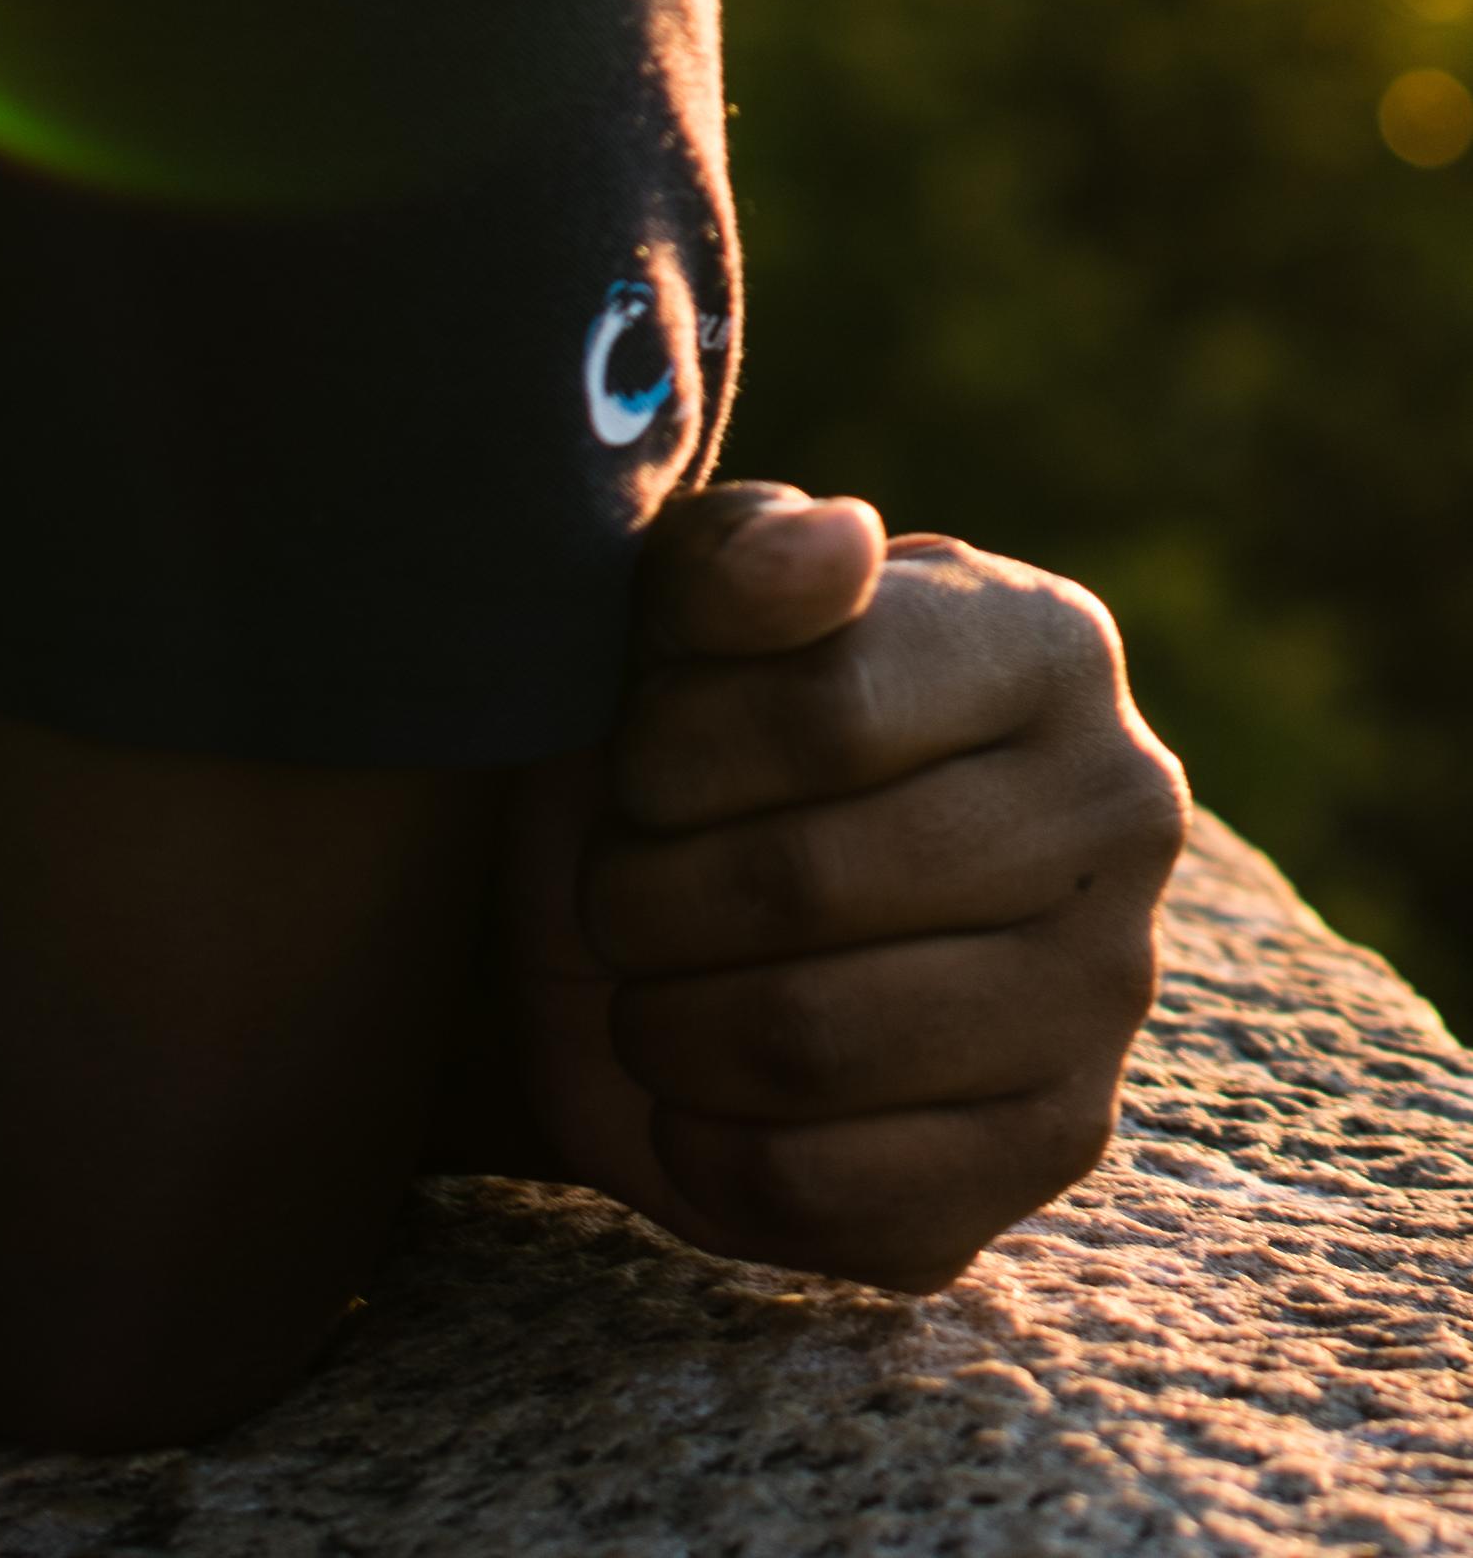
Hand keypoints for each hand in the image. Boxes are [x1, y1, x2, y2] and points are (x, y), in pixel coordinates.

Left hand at [502, 485, 1187, 1289]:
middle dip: (648, 894)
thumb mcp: (672, 609)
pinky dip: (712, 1148)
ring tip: (642, 984)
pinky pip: (842, 1190)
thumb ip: (732, 561)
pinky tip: (692, 1095)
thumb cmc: (690, 720)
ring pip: (815, 1042)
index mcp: (1047, 643)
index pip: (828, 709)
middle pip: (809, 883)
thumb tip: (838, 542)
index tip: (629, 763)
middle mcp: (1119, 811)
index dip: (675, 750)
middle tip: (614, 886)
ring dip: (666, 1022)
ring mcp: (1104, 990)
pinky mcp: (1054, 1146)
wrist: (690, 893)